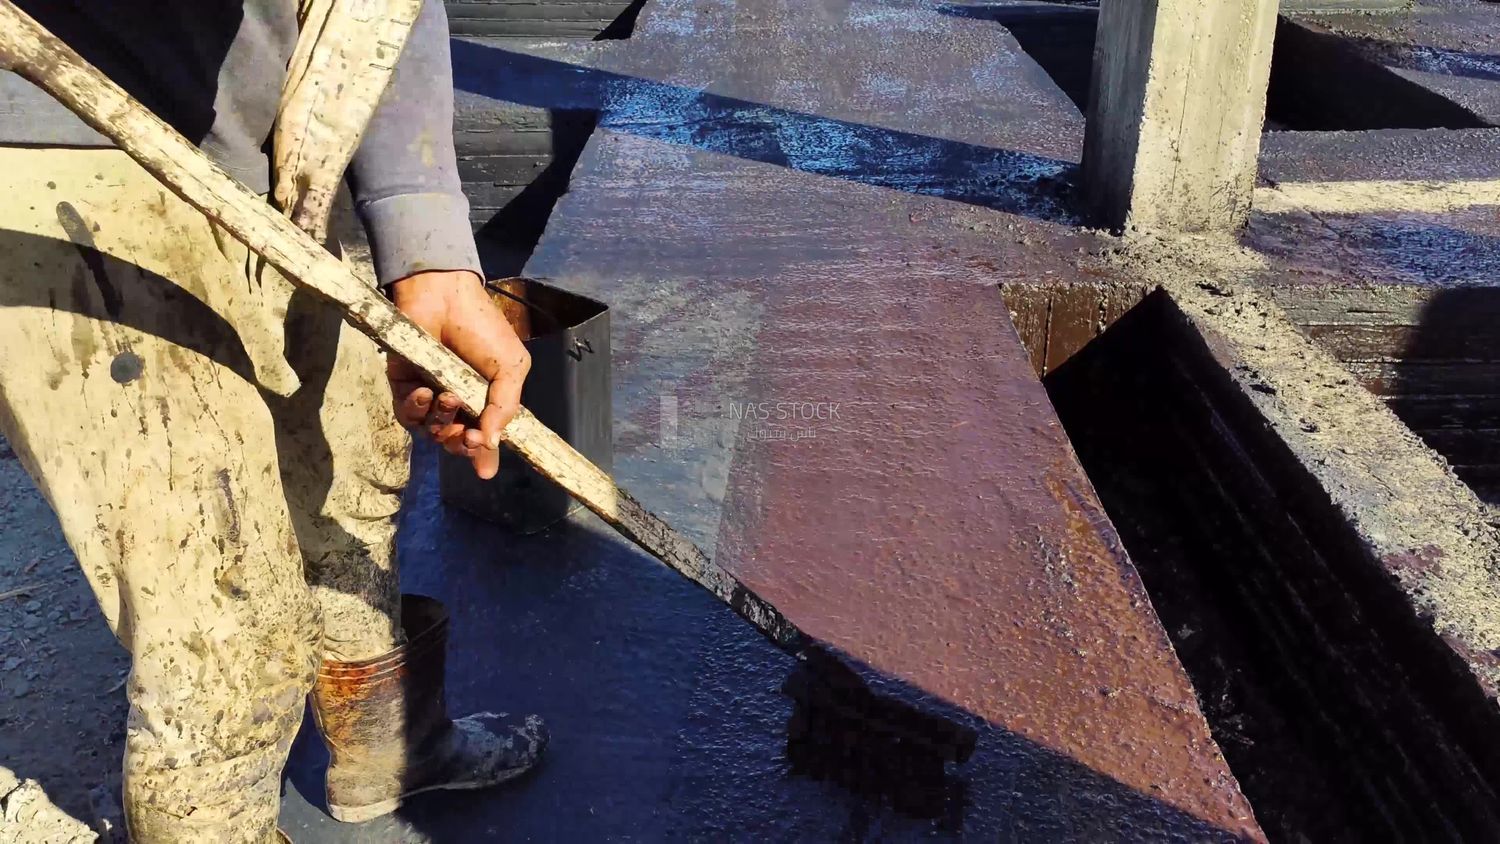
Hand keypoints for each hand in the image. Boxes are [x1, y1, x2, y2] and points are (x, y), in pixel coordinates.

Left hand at [388, 270, 529, 479]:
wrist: (445, 297)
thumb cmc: (483, 328)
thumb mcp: (510, 368)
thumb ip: (505, 408)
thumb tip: (493, 445)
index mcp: (485, 400)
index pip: (483, 437)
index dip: (482, 451)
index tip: (481, 444)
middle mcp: (457, 403)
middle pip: (454, 442)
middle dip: (459, 443)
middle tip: (466, 433)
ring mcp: (430, 395)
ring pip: (430, 431)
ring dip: (440, 420)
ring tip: (448, 396)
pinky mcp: (404, 386)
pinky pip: (406, 415)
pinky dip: (415, 410)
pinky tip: (424, 392)